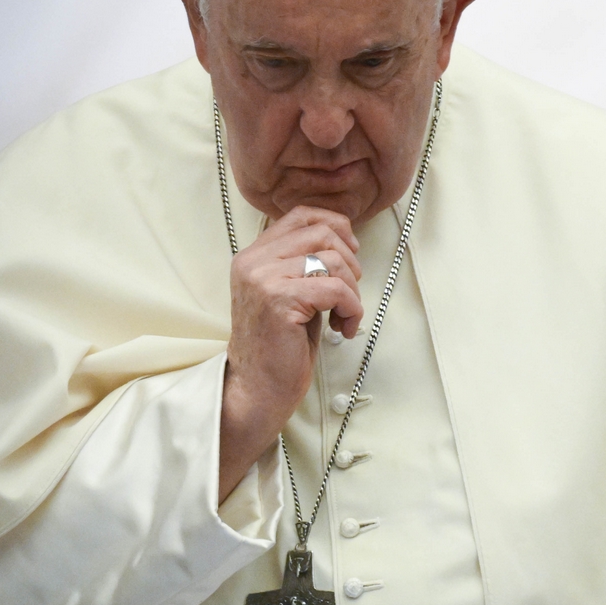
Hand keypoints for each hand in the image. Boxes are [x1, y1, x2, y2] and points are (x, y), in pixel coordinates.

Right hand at [219, 206, 362, 501]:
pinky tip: (344, 330)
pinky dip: (352, 309)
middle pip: (322, 233)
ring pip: (333, 261)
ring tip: (345, 317)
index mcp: (253, 255)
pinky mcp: (279, 300)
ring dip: (352, 291)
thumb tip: (346, 239)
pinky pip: (336, 289)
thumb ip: (304, 264)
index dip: (336, 226)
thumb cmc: (279, 347)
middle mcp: (253, 261)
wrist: (256, 390)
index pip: (301, 215)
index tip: (351, 254)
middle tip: (348, 296)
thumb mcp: (290, 294)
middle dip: (349, 262)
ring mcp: (263, 279)